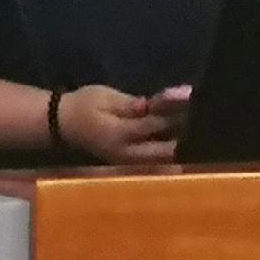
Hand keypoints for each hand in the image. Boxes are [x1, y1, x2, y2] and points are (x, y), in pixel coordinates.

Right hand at [54, 84, 182, 166]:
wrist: (63, 125)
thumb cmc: (83, 106)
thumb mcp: (104, 97)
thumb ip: (130, 105)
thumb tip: (152, 106)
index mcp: (119, 134)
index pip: (153, 123)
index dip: (172, 107)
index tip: (189, 94)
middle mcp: (127, 154)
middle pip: (165, 150)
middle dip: (183, 134)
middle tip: (197, 114)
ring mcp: (129, 163)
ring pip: (163, 161)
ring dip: (178, 146)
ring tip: (193, 128)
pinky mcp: (131, 164)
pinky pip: (156, 164)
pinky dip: (169, 155)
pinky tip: (181, 144)